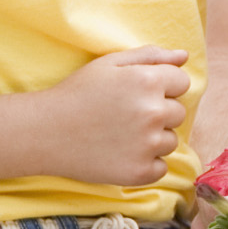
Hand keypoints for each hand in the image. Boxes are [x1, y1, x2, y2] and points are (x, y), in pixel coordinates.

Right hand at [42, 46, 193, 186]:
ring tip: (119, 135)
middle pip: (178, 112)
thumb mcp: (109, 64)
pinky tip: (120, 154)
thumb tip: (184, 56)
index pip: (182, 83)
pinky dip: (146, 164)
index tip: (136, 94)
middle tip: (124, 116)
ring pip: (171, 140)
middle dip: (158, 112)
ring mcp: (148, 144)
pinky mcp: (140, 172)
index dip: (161, 87)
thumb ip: (150, 57)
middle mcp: (154, 112)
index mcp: (149, 81)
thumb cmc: (76, 93)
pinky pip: (161, 167)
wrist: (43, 132)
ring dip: (153, 139)